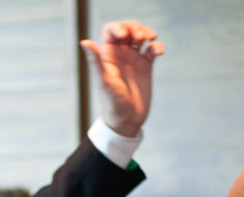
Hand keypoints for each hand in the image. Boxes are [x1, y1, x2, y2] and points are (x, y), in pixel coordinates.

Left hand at [80, 20, 163, 136]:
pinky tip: (159, 52)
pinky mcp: (146, 67)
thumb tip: (84, 41)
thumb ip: (95, 61)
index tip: (125, 37)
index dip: (118, 27)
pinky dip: (157, 46)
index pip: (110, 31)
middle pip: (127, 30)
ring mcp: (133, 60)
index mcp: (107, 57)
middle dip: (135, 27)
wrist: (126, 121)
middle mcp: (119, 56)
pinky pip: (152, 50)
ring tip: (150, 39)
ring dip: (147, 32)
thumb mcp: (104, 81)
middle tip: (140, 38)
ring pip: (141, 37)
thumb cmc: (112, 104)